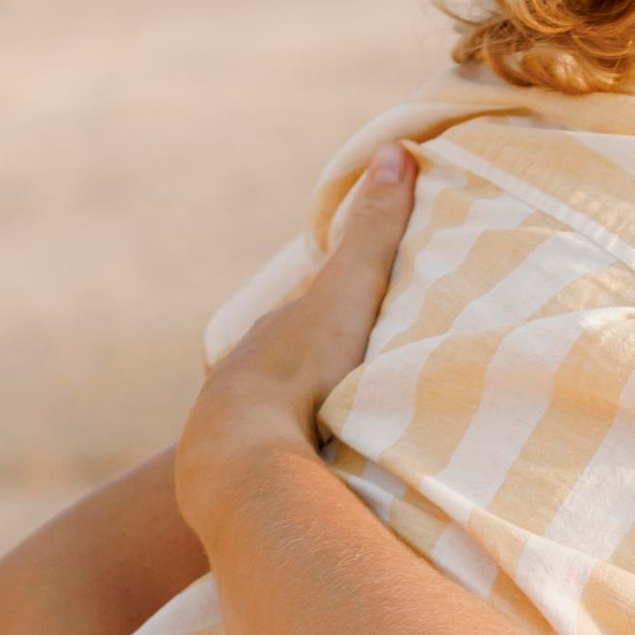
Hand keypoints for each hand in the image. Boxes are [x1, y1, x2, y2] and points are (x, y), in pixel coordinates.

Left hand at [176, 142, 416, 539]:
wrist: (241, 459)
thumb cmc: (299, 369)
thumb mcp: (347, 291)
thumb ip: (375, 231)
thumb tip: (398, 148)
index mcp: (271, 335)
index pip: (307, 314)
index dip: (337, 309)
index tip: (364, 311)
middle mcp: (246, 378)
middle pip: (290, 367)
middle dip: (321, 369)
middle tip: (363, 377)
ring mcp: (236, 433)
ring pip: (278, 421)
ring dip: (308, 424)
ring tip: (347, 437)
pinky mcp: (238, 486)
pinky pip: (274, 469)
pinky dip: (295, 467)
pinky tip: (318, 485)